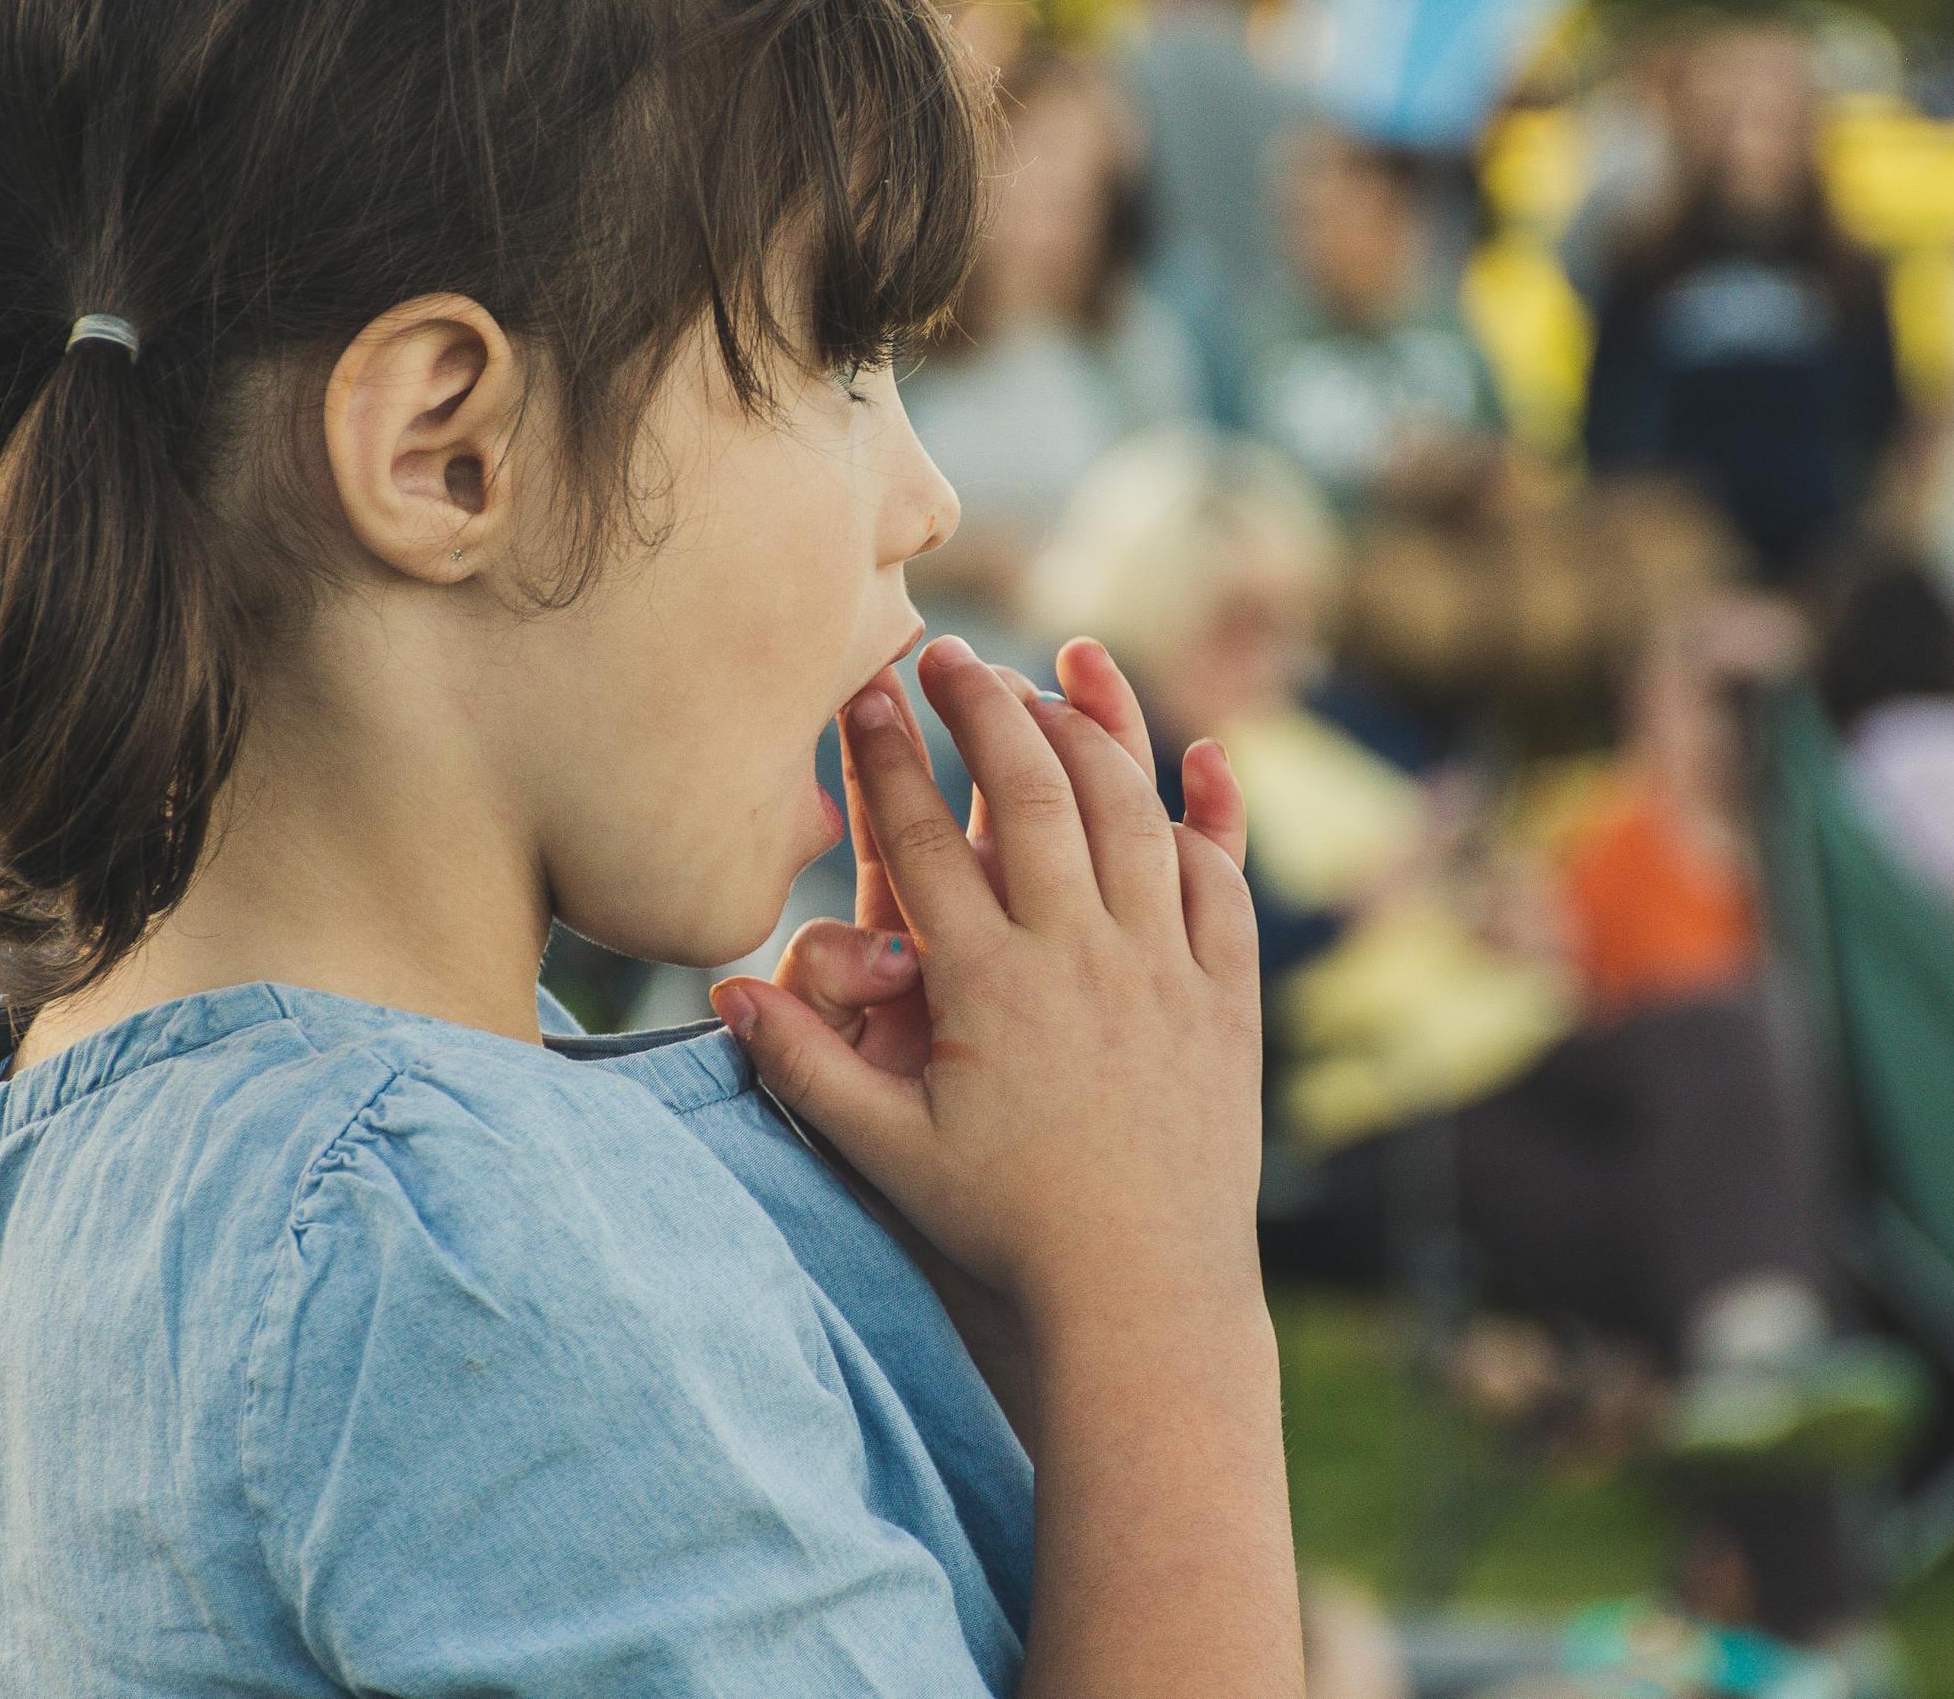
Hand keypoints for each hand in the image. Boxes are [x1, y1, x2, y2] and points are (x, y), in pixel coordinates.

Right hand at [715, 634, 1263, 1326]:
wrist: (1144, 1298)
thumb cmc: (1004, 1232)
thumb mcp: (888, 1154)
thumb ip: (805, 1067)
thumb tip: (726, 991)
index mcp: (988, 989)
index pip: (925, 839)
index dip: (888, 754)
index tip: (864, 687)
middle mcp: (1080, 959)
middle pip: (1032, 793)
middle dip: (986, 707)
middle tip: (951, 656)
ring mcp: (1163, 971)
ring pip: (1130, 814)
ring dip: (1092, 732)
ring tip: (1054, 681)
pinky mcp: (1227, 998)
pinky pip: (1223, 880)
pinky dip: (1212, 813)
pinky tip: (1198, 760)